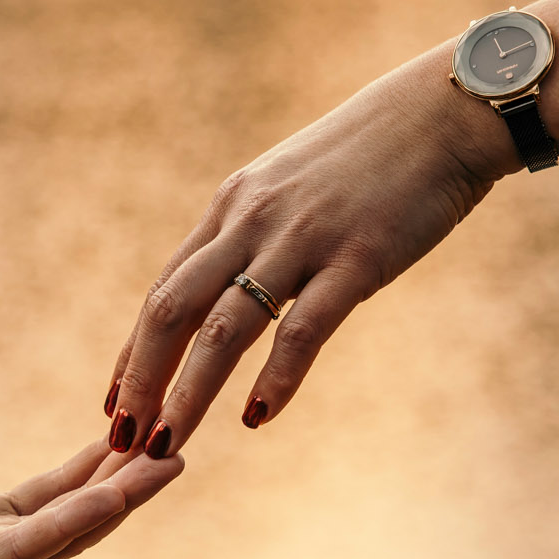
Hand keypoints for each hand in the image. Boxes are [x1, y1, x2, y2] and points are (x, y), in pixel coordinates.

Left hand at [0, 410, 183, 558]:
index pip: (39, 500)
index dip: (90, 470)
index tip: (139, 435)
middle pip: (63, 521)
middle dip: (121, 488)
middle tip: (180, 447)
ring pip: (52, 540)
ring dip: (111, 507)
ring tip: (166, 468)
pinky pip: (13, 553)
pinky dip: (63, 527)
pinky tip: (105, 499)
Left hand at [103, 40, 507, 456]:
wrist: (444, 113)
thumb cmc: (373, 156)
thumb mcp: (292, 187)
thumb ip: (256, 235)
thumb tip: (229, 287)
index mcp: (233, 207)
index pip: (164, 290)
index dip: (134, 353)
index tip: (113, 405)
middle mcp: (252, 222)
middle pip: (173, 311)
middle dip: (142, 381)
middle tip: (125, 441)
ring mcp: (301, 240)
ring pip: (224, 328)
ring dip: (190, 392)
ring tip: (169, 446)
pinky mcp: (355, 259)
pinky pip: (301, 330)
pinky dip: (274, 379)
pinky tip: (257, 418)